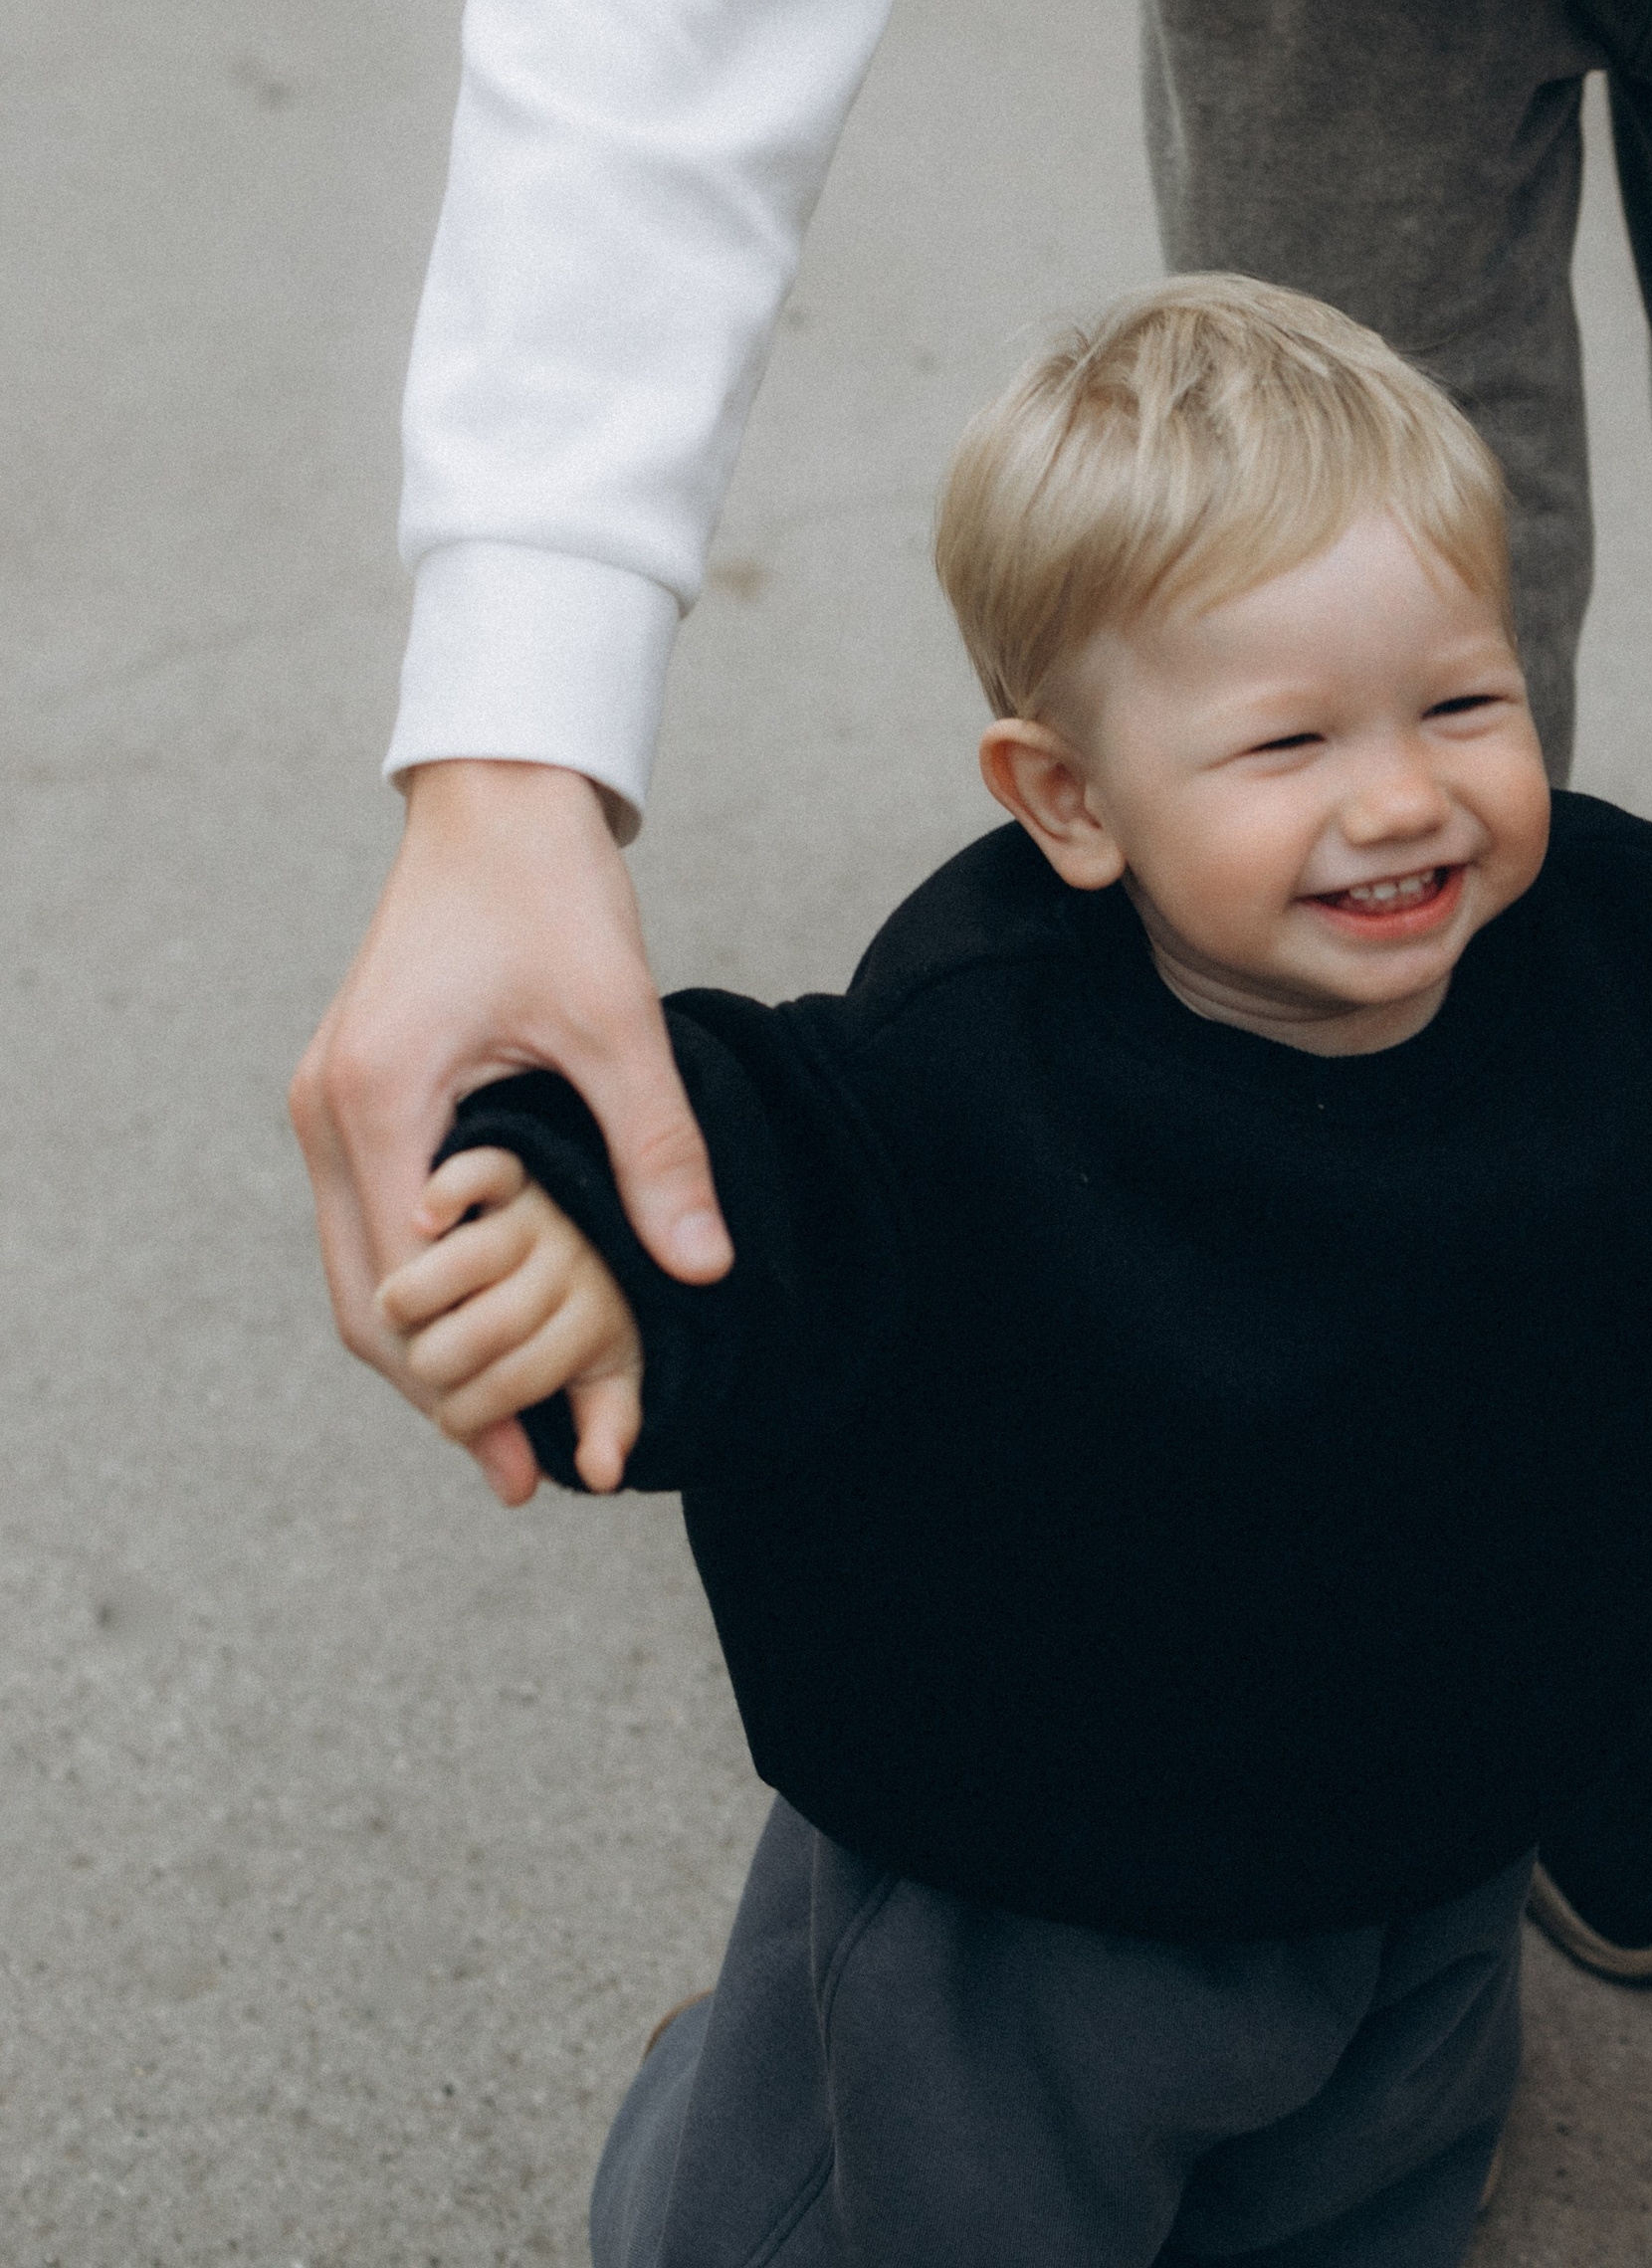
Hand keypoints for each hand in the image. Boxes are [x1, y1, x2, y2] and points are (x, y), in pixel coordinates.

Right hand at [291, 759, 727, 1505]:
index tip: (527, 1459)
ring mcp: (330, 1102)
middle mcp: (327, 1112)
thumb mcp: (618, 1019)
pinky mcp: (354, 1089)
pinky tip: (489, 1319)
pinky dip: (422, 1283)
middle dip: (438, 1390)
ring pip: (359, 1269)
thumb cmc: (550, 889)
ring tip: (509, 1423)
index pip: (400, 1292)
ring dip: (425, 1345)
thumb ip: (657, 1148)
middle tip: (522, 1473)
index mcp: (376, 1102)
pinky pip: (373, 1219)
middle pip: (363, 1302)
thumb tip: (707, 1269)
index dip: (460, 1386)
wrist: (497, 793)